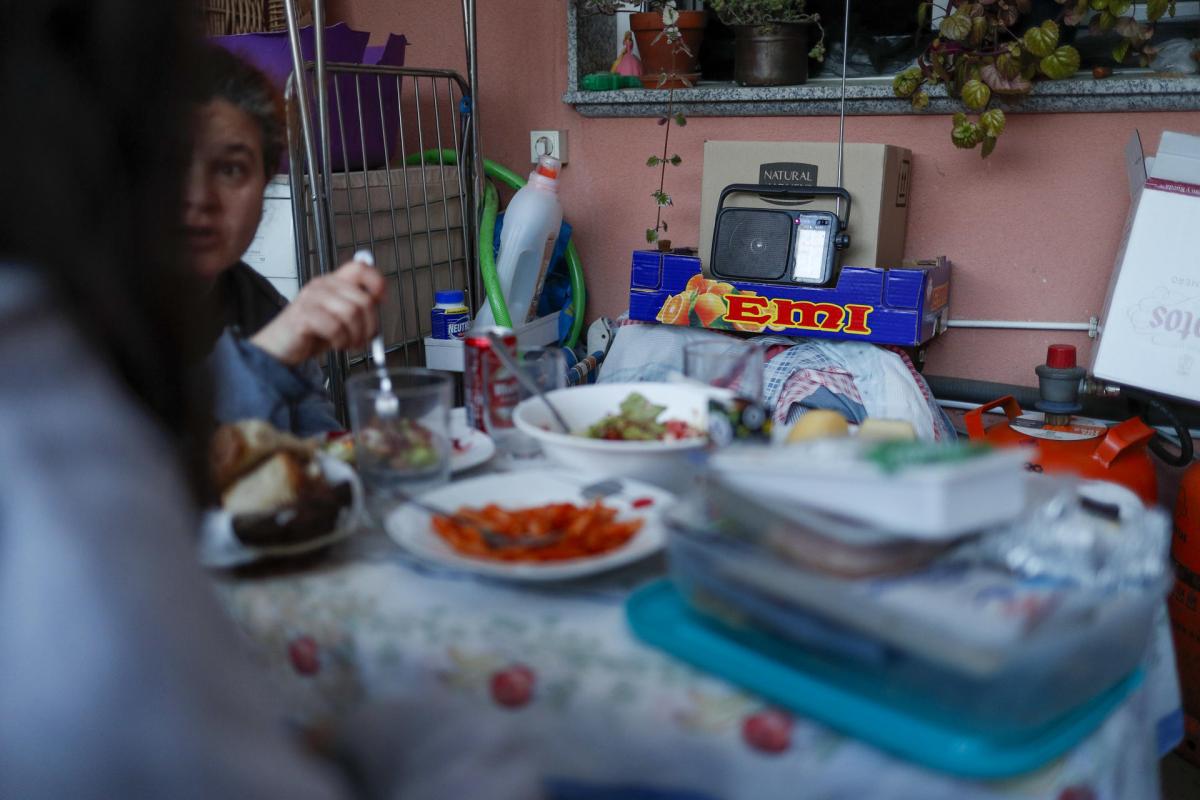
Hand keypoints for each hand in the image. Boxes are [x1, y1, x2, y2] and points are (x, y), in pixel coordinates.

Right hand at [251, 257, 385, 365]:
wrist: (280, 347)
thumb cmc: (312, 332)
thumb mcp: (340, 317)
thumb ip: (358, 309)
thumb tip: (379, 306)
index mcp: (333, 281)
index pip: (361, 268)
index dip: (377, 284)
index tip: (379, 303)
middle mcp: (322, 285)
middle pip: (364, 300)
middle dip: (370, 326)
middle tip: (363, 340)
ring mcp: (311, 298)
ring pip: (351, 314)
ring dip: (355, 336)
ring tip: (348, 343)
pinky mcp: (303, 315)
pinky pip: (334, 327)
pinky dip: (340, 341)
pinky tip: (336, 344)